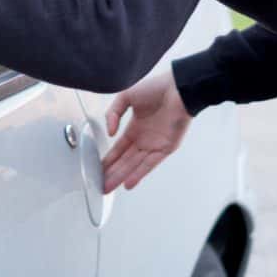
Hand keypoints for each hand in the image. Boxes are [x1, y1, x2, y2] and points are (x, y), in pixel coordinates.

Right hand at [101, 69, 191, 193]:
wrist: (177, 88)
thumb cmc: (156, 88)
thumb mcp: (125, 97)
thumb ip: (113, 114)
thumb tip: (109, 133)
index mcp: (135, 128)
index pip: (118, 149)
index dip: (108, 160)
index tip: (98, 170)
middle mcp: (144, 139)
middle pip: (125, 161)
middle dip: (112, 174)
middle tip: (100, 186)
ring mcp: (154, 145)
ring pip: (134, 165)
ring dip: (121, 177)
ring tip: (109, 188)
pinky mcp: (166, 148)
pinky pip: (150, 164)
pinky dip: (139, 174)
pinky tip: (128, 183)